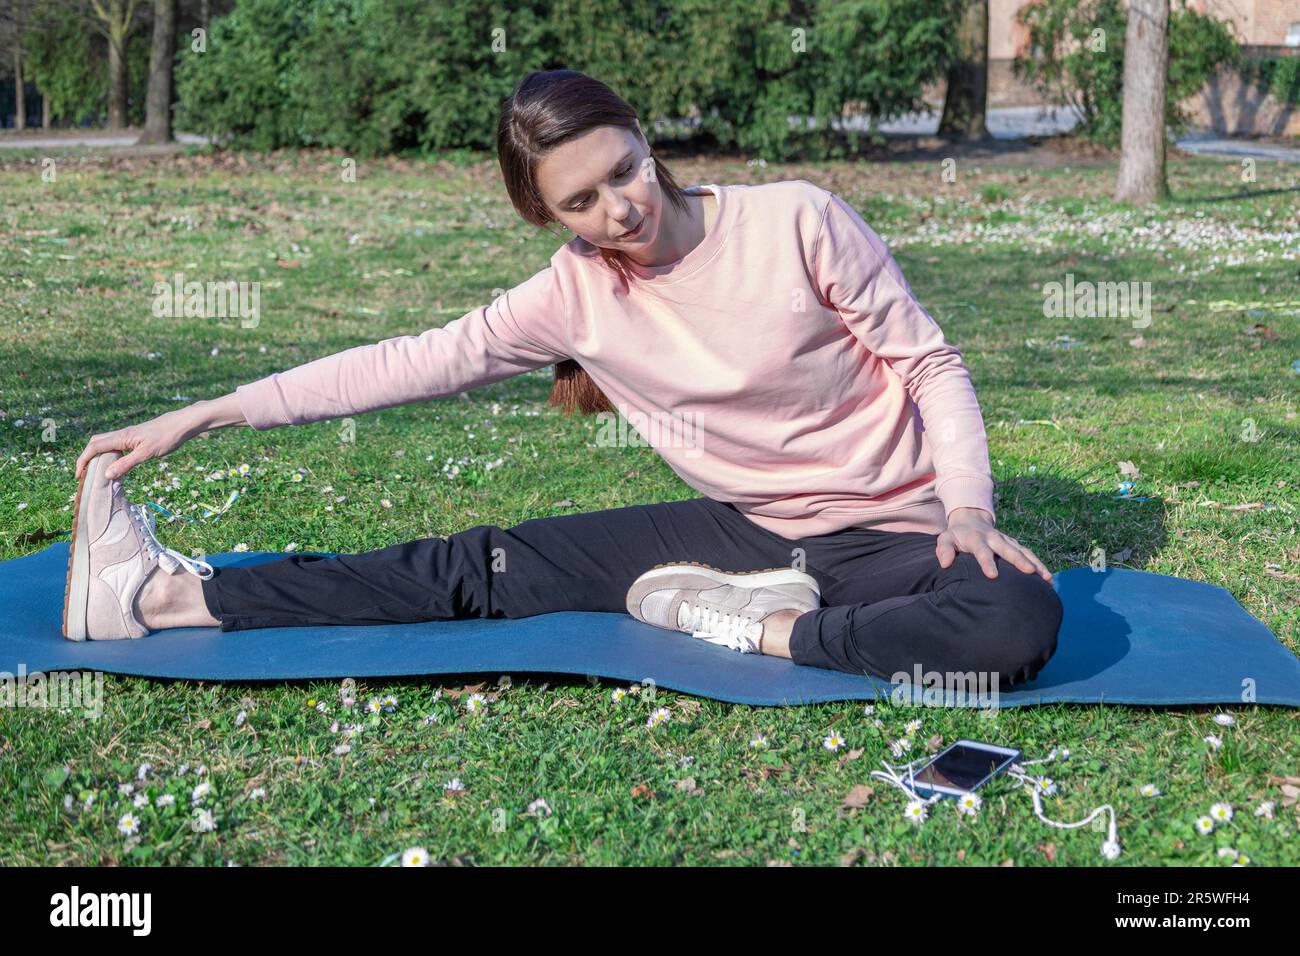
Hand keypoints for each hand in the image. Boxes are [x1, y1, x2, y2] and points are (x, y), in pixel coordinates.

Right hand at [74, 405, 208, 481]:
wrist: (183, 423)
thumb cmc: (167, 437)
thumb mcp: (147, 454)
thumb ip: (127, 464)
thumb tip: (106, 475)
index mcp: (121, 437)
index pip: (93, 447)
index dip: (83, 461)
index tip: (78, 475)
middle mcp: (121, 434)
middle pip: (95, 443)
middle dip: (86, 458)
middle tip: (84, 475)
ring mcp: (128, 435)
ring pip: (105, 443)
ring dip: (97, 456)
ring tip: (96, 472)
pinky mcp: (135, 437)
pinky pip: (115, 445)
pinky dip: (109, 454)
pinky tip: (115, 464)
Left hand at [936, 508, 1051, 581]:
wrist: (971, 519)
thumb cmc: (956, 535)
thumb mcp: (945, 539)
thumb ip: (944, 549)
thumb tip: (945, 564)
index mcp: (976, 539)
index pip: (982, 551)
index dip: (987, 562)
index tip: (992, 575)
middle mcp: (995, 538)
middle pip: (1008, 549)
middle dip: (1019, 560)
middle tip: (1030, 572)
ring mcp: (1007, 541)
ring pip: (1023, 551)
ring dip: (1036, 563)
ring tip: (1047, 578)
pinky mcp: (1015, 544)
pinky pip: (1029, 554)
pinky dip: (1040, 564)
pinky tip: (1049, 578)